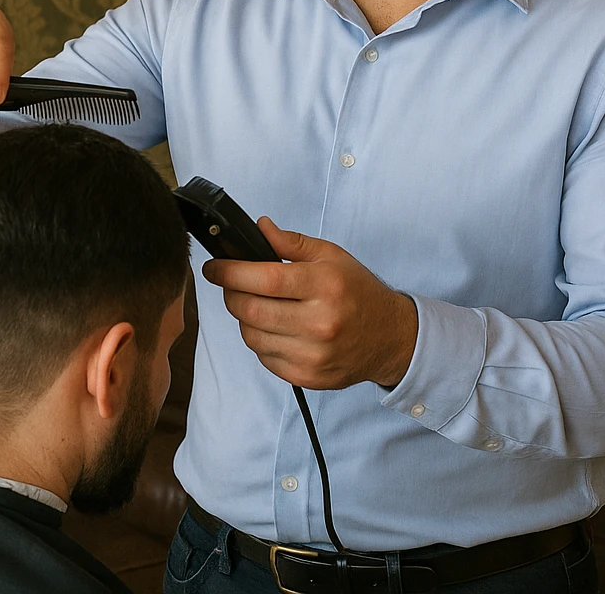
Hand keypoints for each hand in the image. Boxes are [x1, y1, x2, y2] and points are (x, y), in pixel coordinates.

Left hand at [200, 218, 418, 388]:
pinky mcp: (307, 377)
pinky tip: (273, 327)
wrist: (390, 338)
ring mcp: (313, 354)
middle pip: (250, 310)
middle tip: (231, 284)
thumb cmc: (359, 292)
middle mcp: (319, 322)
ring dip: (244, 318)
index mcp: (324, 285)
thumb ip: (291, 242)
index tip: (214, 267)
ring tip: (257, 304)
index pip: (264, 278)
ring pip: (251, 336)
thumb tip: (259, 228)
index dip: (230, 272)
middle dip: (231, 294)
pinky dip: (260, 340)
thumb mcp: (332, 257)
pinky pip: (264, 358)